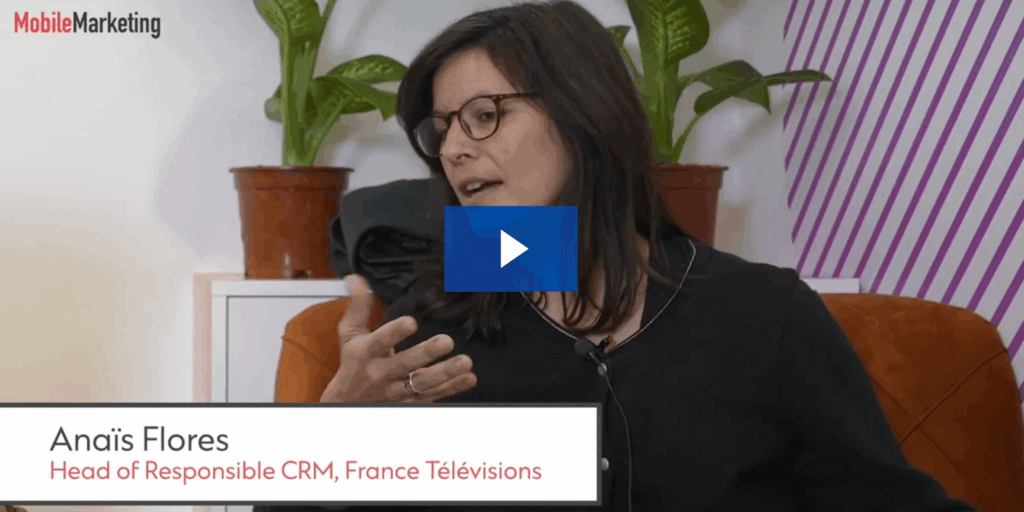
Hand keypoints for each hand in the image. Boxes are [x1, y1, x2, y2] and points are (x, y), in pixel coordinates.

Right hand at [319, 274, 476, 402]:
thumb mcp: (350, 334)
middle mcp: (381, 372)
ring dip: (446, 373)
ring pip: (423, 382)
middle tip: (446, 341)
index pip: (380, 340)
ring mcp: (396, 390)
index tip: (410, 322)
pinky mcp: (409, 402)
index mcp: (367, 352)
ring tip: (464, 362)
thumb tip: (356, 278)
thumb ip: (358, 305)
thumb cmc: (353, 364)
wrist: (346, 404)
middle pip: (406, 362)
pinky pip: (432, 395)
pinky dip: (452, 387)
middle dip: (426, 352)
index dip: (394, 332)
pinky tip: (468, 378)